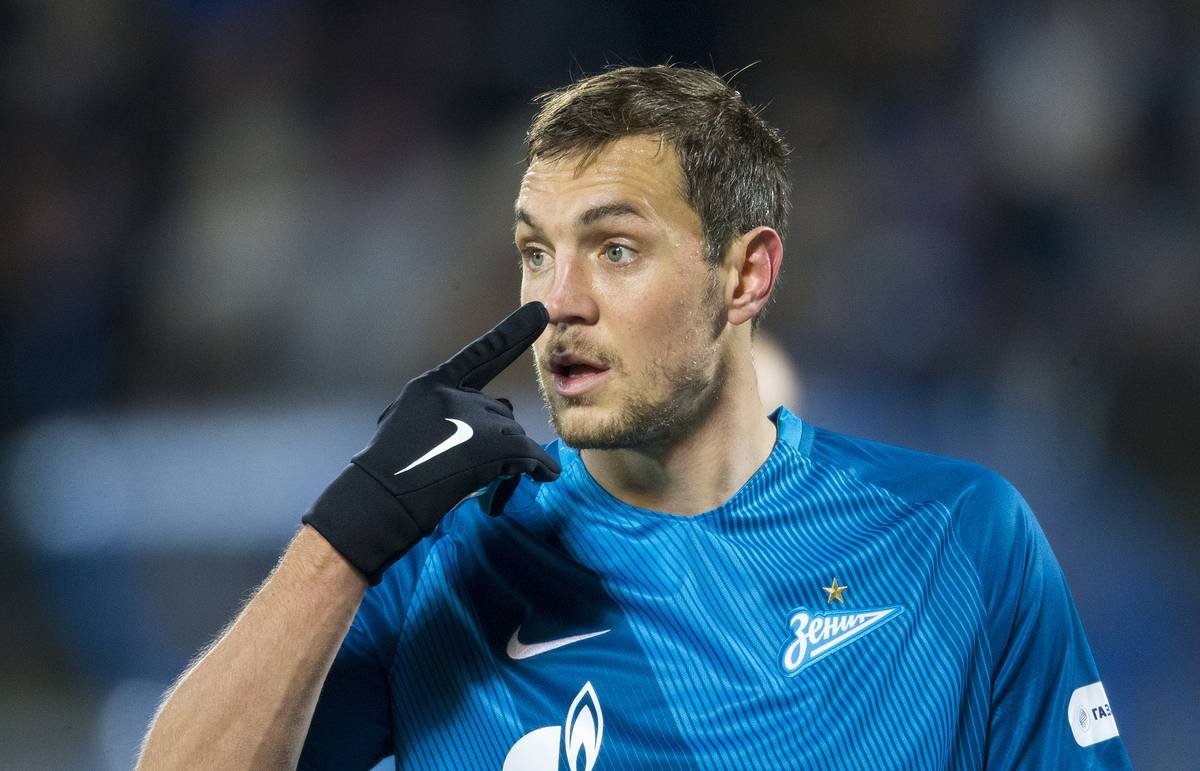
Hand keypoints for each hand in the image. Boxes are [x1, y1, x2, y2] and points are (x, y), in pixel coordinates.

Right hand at [303, 302, 558, 583]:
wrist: (377, 502)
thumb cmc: (390, 473)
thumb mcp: (408, 426)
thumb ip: (448, 416)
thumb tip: (497, 427)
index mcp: (431, 386)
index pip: (480, 354)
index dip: (512, 333)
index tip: (540, 311)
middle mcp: (454, 395)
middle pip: (499, 410)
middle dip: (493, 439)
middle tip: (467, 468)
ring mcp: (472, 418)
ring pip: (512, 435)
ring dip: (505, 460)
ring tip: (475, 484)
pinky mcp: (491, 446)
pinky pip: (530, 455)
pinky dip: (538, 467)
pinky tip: (542, 475)